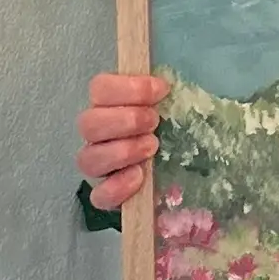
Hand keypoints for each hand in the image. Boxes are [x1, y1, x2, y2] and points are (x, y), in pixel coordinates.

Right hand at [76, 74, 169, 209]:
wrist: (190, 174)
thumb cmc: (181, 130)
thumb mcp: (182, 106)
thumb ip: (174, 93)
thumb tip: (172, 84)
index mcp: (112, 105)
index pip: (100, 88)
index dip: (127, 88)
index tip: (161, 90)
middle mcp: (100, 135)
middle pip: (87, 123)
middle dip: (125, 120)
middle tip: (154, 121)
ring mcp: (101, 167)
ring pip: (88, 159)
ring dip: (122, 151)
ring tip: (152, 147)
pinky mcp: (108, 195)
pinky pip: (99, 195)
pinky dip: (117, 186)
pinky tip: (138, 176)